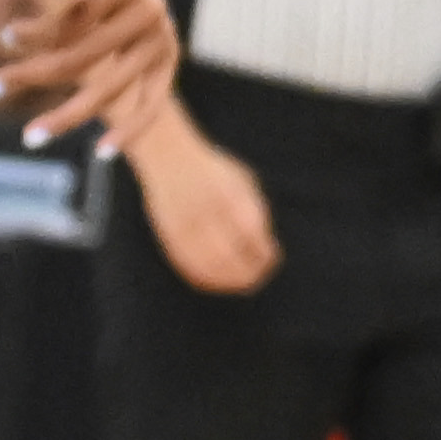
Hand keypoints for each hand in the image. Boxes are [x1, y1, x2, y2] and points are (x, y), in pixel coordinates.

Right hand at [0, 0, 180, 150]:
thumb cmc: (112, 4)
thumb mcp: (117, 42)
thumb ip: (105, 74)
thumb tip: (81, 124)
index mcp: (165, 52)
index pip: (152, 101)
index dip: (128, 130)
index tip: (101, 155)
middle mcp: (157, 28)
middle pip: (102, 83)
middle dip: (61, 113)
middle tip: (29, 137)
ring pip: (77, 47)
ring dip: (34, 59)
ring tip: (4, 54)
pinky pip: (68, 10)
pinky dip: (39, 25)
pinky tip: (15, 34)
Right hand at [130, 124, 278, 292]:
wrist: (168, 156)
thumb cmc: (213, 170)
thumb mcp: (241, 180)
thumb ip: (255, 211)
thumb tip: (264, 247)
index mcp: (228, 196)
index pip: (252, 237)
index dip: (264, 253)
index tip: (272, 257)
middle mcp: (205, 212)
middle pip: (231, 256)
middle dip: (251, 271)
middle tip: (261, 273)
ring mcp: (185, 225)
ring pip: (210, 267)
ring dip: (231, 281)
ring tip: (245, 282)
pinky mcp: (169, 236)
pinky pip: (189, 266)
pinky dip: (208, 279)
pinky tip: (220, 281)